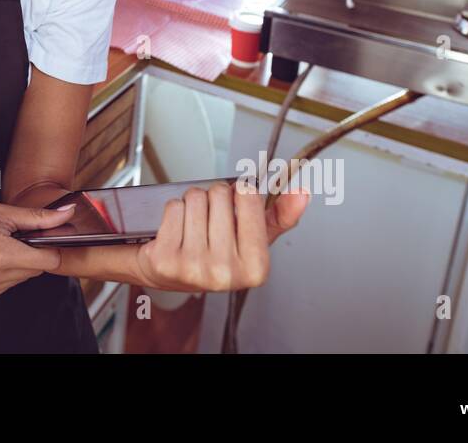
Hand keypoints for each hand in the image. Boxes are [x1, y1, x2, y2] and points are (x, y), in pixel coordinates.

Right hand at [0, 197, 77, 307]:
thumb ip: (37, 218)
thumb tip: (68, 214)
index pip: (48, 261)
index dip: (48, 246)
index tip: (37, 236)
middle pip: (33, 271)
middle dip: (27, 253)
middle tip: (4, 236)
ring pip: (17, 280)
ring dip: (12, 265)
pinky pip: (1, 288)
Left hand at [133, 181, 308, 292]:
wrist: (170, 274)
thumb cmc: (214, 254)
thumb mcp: (254, 238)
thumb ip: (280, 215)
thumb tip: (301, 194)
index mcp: (256, 267)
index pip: (249, 196)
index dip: (239, 193)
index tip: (235, 206)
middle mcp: (226, 272)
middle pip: (219, 193)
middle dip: (213, 198)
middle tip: (210, 221)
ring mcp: (194, 268)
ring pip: (195, 197)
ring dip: (192, 204)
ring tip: (193, 226)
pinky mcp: (166, 260)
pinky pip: (173, 207)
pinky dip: (173, 212)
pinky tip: (176, 231)